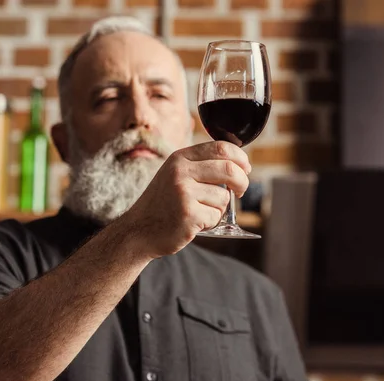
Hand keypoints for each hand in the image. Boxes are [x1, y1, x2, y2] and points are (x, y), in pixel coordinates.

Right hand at [122, 141, 250, 258]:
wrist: (138, 230)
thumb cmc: (162, 204)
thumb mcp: (175, 175)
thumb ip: (200, 166)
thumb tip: (238, 166)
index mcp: (179, 158)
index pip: (221, 147)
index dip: (240, 158)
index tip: (245, 168)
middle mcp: (180, 172)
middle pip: (229, 169)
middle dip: (242, 182)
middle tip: (240, 191)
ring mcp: (183, 193)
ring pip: (224, 197)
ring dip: (219, 208)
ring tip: (198, 212)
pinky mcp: (188, 215)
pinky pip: (216, 216)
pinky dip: (210, 223)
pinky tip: (193, 223)